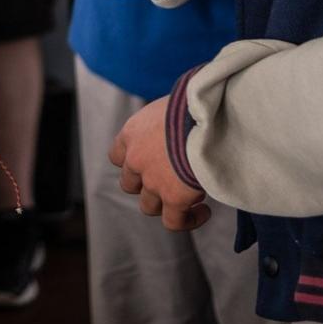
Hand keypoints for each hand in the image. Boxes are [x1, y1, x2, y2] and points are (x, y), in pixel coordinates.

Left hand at [108, 97, 209, 231]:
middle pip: (130, 183)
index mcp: (132, 133)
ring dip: (165, 203)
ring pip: (148, 206)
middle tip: (172, 178)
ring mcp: (153, 182)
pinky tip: (204, 211)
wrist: (205, 117)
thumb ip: (167, 117)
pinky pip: (174, 222)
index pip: (117, 155)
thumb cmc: (194, 101)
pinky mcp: (173, 198)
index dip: (131, 162)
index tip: (151, 161)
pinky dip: (188, 220)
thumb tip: (182, 114)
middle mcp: (136, 159)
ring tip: (190, 194)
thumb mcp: (171, 102)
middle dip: (147, 184)